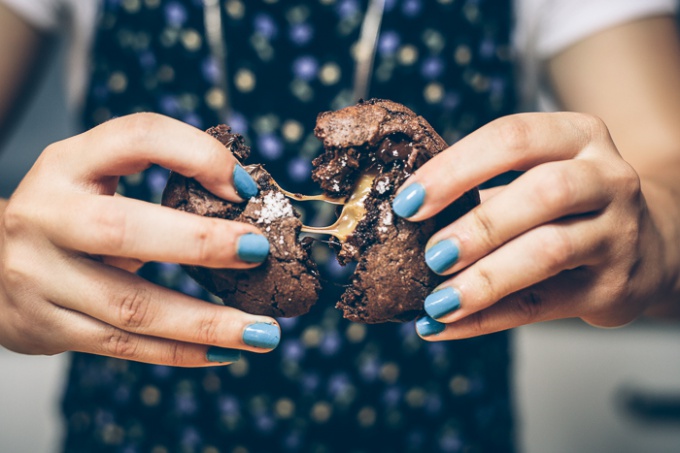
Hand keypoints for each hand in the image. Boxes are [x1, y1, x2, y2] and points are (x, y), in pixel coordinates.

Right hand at [0, 113, 280, 365]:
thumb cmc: (69, 216)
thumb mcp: (96, 179)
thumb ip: (155, 179)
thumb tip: (244, 198)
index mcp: (67, 164)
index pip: (136, 138)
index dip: (196, 155)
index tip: (245, 187)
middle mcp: (46, 216)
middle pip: (124, 230)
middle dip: (200, 243)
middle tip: (259, 252)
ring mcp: (40, 277)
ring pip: (132, 306)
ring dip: (206, 323)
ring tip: (263, 333)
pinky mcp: (46, 325)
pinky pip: (124, 346)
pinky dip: (180, 352)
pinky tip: (224, 353)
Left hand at [391, 113, 668, 339]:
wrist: (649, 243)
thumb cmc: (570, 202)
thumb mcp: (540, 171)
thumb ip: (483, 186)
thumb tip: (404, 214)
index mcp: (578, 136)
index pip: (513, 138)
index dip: (455, 169)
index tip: (407, 202)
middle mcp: (607, 178)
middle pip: (543, 192)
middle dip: (478, 225)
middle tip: (430, 254)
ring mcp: (617, 233)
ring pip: (549, 251)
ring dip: (484, 278)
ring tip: (437, 301)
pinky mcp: (612, 288)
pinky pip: (541, 305)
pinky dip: (486, 318)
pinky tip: (444, 326)